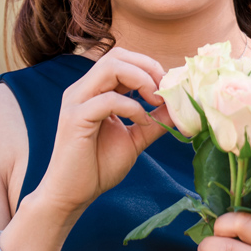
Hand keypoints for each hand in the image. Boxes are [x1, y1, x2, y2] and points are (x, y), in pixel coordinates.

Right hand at [34, 47, 165, 219]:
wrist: (72, 194)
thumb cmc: (98, 167)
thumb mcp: (135, 139)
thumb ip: (154, 121)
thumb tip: (178, 108)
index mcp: (94, 91)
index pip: (122, 59)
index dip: (149, 66)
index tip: (169, 87)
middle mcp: (82, 90)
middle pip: (117, 56)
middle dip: (148, 67)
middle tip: (165, 90)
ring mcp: (76, 102)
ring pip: (110, 68)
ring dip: (141, 79)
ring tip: (156, 101)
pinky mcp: (75, 118)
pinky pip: (108, 99)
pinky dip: (132, 107)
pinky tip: (142, 122)